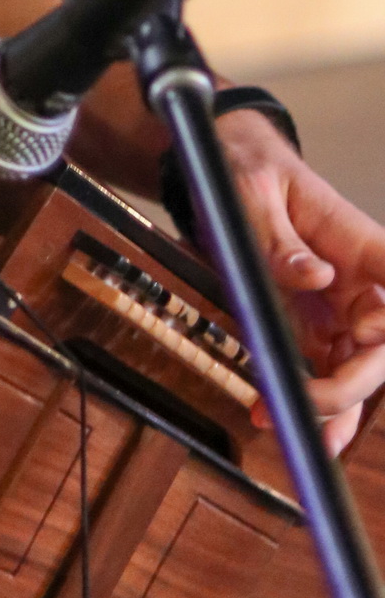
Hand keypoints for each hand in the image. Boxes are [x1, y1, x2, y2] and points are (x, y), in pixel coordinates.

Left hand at [219, 110, 384, 452]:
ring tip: (295, 427)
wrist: (227, 170)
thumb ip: (278, 239)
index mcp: (361, 245)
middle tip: (310, 396)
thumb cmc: (248, 169)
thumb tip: (313, 275)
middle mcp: (360, 285)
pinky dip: (311, 405)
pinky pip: (323, 375)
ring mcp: (338, 311)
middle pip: (382, 347)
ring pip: (357, 372)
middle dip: (354, 379)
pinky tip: (288, 425)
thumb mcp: (251, 193)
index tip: (369, 326)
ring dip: (333, 407)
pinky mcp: (310, 328)